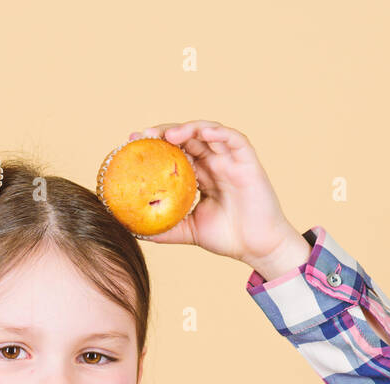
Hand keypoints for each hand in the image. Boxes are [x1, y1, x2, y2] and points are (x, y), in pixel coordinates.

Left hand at [125, 121, 306, 274]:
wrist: (257, 248)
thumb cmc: (228, 238)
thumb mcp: (188, 231)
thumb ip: (164, 228)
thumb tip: (133, 230)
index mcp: (201, 175)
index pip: (175, 152)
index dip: (155, 145)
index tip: (132, 145)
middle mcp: (214, 163)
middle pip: (187, 138)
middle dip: (164, 132)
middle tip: (143, 136)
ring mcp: (231, 160)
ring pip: (208, 133)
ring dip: (188, 129)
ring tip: (169, 135)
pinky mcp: (248, 161)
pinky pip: (233, 139)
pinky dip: (217, 132)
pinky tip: (201, 133)